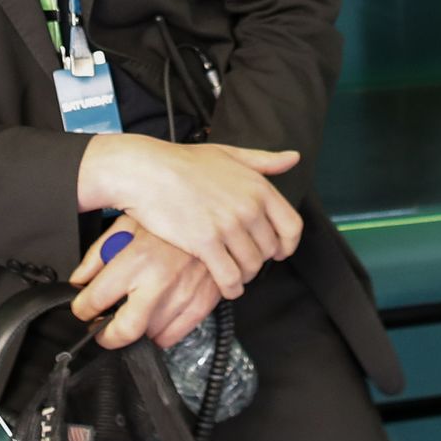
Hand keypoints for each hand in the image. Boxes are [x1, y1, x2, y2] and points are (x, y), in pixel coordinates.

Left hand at [68, 219, 217, 349]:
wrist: (211, 208)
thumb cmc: (166, 213)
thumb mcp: (125, 224)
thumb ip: (98, 255)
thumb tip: (79, 281)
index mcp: (136, 258)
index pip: (96, 298)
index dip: (82, 309)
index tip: (83, 310)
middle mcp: (159, 279)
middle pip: (126, 330)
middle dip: (108, 336)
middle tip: (102, 330)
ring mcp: (184, 293)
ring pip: (151, 335)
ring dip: (138, 330)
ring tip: (135, 313)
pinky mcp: (204, 300)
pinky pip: (176, 334)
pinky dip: (162, 333)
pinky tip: (156, 317)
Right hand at [78, 135, 302, 299]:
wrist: (147, 171)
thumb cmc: (183, 162)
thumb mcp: (229, 154)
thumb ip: (264, 160)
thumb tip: (293, 158)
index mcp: (258, 187)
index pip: (292, 227)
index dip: (287, 245)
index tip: (277, 251)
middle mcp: (248, 207)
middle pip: (269, 250)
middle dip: (258, 259)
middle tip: (243, 259)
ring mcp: (228, 226)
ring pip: (251, 267)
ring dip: (244, 274)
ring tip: (232, 271)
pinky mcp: (206, 244)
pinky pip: (230, 278)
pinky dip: (230, 287)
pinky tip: (225, 285)